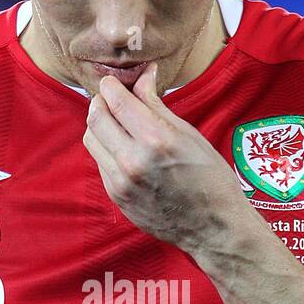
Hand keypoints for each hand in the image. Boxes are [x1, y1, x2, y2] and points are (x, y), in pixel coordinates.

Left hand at [82, 62, 247, 256]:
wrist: (212, 227)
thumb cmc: (210, 178)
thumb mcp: (189, 134)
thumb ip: (157, 105)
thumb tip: (143, 76)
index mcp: (156, 139)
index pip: (117, 101)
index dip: (111, 85)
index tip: (113, 81)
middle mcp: (132, 160)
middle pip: (96, 118)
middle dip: (100, 101)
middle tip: (111, 97)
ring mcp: (121, 181)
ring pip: (91, 140)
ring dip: (99, 125)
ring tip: (116, 122)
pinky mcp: (116, 196)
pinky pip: (100, 162)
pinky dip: (106, 148)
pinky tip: (123, 147)